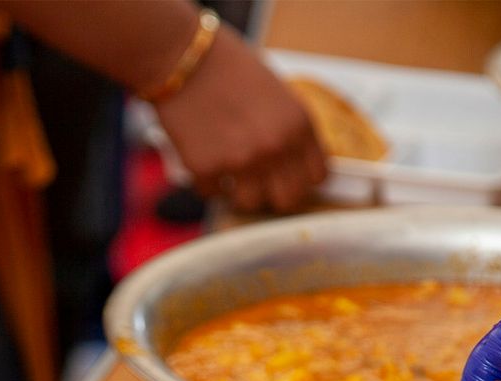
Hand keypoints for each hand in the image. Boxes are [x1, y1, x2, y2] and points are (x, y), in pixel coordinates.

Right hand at [155, 30, 326, 213]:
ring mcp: (241, 161)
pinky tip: (203, 156)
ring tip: (228, 169)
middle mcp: (276, 146)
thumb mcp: (277, 93)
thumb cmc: (229, 67)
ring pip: (250, 203)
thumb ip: (289, 129)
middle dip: (273, 192)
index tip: (288, 174)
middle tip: (259, 181)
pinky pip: (212, 194)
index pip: (317, 176)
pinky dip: (206, 181)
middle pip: (287, 199)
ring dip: (239, 191)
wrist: (183, 57)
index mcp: (299, 124)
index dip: (301, 177)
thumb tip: (292, 163)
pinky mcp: (207, 169)